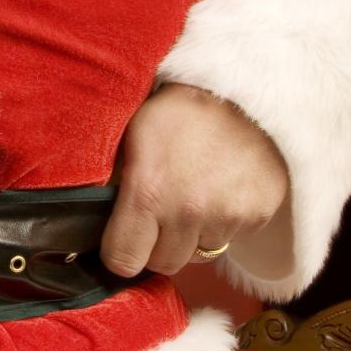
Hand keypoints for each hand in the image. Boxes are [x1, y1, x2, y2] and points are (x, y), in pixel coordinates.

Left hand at [100, 83, 288, 276]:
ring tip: (194, 195)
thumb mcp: (128, 140)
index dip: (120, 254)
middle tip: (160, 216)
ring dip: (193, 234)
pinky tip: (221, 188)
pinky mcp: (260, 212)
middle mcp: (189, 211)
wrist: (240, 86)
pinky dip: (224, 222)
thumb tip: (90, 225)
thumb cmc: (174, 111)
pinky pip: (233, 237)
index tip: (123, 241)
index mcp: (148, 193)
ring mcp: (229, 215)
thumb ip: (112, 186)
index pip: (123, 261)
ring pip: (200, 253)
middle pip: (164, 264)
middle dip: (157, 247)